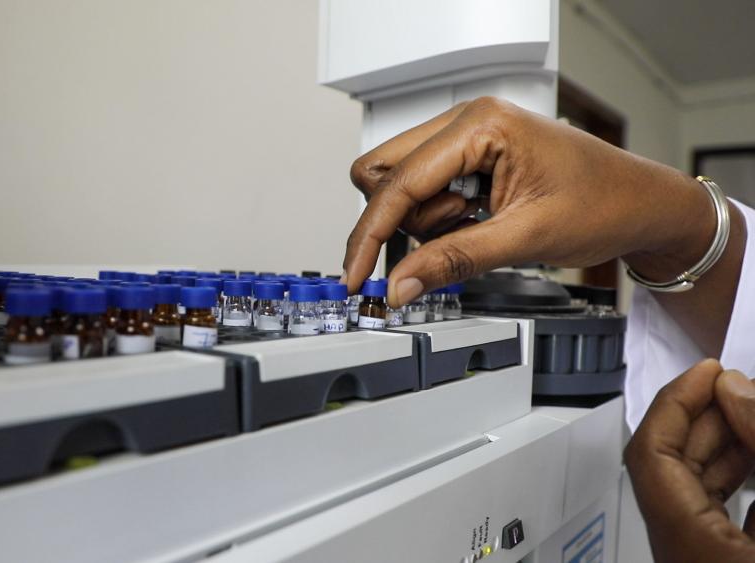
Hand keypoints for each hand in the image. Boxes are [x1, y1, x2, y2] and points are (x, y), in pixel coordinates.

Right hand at [343, 97, 714, 306]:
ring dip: (425, 222)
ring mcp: (466, 136)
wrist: (643, 205)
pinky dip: (437, 218)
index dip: (370, 234)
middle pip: (382, 173)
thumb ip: (453, 261)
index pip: (398, 182)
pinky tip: (475, 222)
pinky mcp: (469, 156)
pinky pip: (422, 190)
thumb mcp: (524, 240)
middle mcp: (467, 120)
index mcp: (481, 125)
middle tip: (440, 245)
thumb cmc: (604, 204)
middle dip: (399, 221)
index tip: (356, 276)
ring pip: (398, 184)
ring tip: (477, 228)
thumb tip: (399, 284)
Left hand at [625, 359, 754, 561]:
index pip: (650, 454)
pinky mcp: (722, 561)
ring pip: (696, 491)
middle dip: (706, 418)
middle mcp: (684, 556)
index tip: (707, 371)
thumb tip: (735, 390)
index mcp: (688, 545)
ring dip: (725, 446)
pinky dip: (733, 478)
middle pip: (672, 468)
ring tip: (753, 411)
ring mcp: (701, 559)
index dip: (675, 402)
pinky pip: (715, 514)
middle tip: (742, 386)